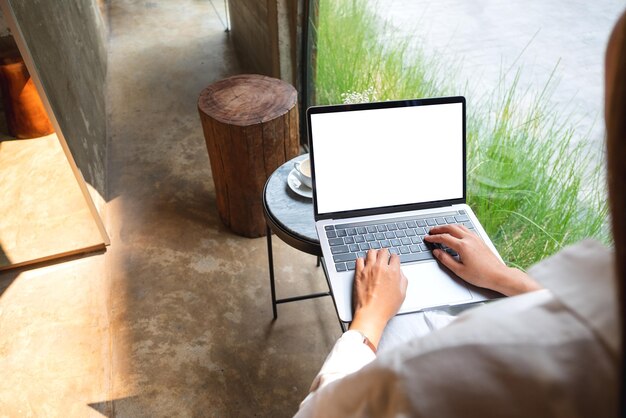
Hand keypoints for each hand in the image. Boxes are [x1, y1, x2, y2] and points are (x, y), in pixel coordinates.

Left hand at [349, 249, 407, 348]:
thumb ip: (403, 280)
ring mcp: (369, 269)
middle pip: (383, 251)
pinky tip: (364, 264)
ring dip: (373, 254)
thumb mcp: (402, 294)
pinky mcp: (359, 273)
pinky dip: (362, 260)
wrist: (371, 313)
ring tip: (374, 258)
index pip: (395, 256)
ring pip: (371, 252)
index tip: (392, 260)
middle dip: (384, 253)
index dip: (394, 258)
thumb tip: (400, 273)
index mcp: (393, 272)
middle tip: (383, 257)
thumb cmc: (386, 307)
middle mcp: (381, 268)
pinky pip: (359, 260)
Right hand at [424, 224, 540, 296]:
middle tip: (432, 231)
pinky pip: (466, 229)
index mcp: (463, 246)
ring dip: (448, 226)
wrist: (498, 275)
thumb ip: (445, 260)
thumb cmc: (481, 275)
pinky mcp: (480, 240)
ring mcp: (476, 238)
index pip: (444, 238)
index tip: (427, 238)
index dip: (433, 237)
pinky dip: (457, 228)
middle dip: (439, 228)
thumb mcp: (459, 270)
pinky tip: (456, 232)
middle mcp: (469, 239)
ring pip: (459, 226)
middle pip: (451, 228)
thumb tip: (437, 252)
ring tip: (442, 229)